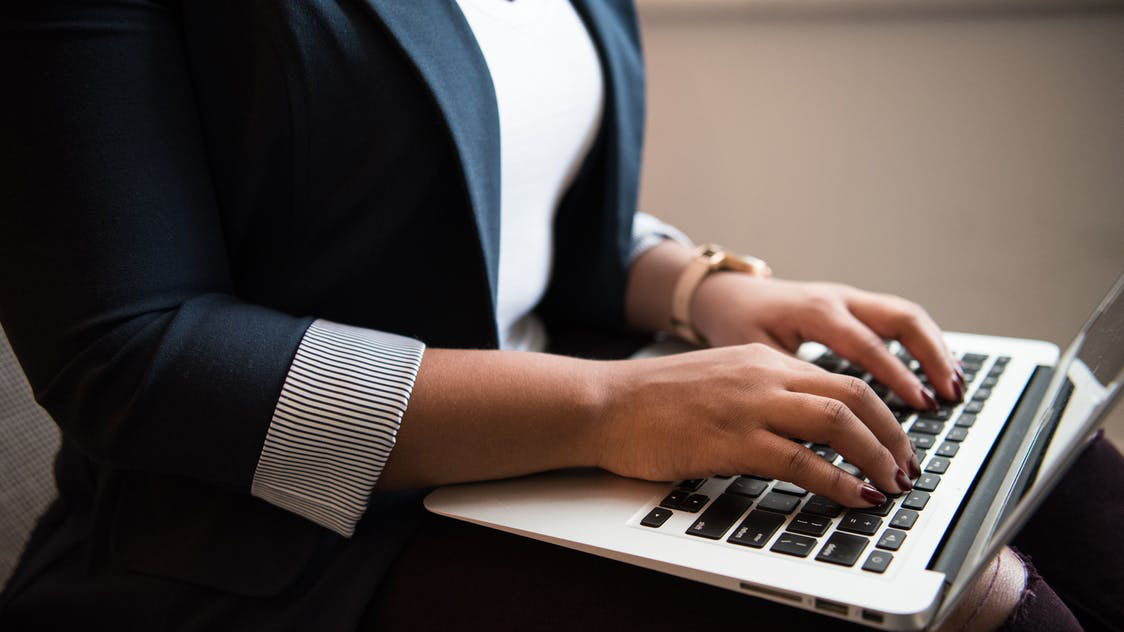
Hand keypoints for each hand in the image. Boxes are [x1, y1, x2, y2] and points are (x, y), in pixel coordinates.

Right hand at [597, 343, 917, 505]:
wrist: (604, 403)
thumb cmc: (653, 400)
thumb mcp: (720, 382)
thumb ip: (763, 395)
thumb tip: (805, 430)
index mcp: (763, 360)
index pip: (843, 380)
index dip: (882, 414)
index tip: (896, 443)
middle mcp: (764, 375)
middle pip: (854, 396)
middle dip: (893, 435)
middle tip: (907, 468)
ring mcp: (749, 406)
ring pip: (837, 422)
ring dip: (876, 456)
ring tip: (892, 484)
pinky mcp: (731, 440)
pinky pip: (801, 461)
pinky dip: (838, 481)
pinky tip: (855, 497)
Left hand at [691, 274, 964, 409]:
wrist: (726, 295)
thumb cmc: (737, 326)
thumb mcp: (756, 356)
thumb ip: (790, 385)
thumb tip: (821, 426)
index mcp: (815, 312)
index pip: (867, 345)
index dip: (897, 376)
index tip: (921, 404)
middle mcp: (839, 299)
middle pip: (902, 318)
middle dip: (932, 357)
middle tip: (951, 394)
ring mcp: (849, 299)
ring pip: (906, 315)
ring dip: (934, 349)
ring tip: (954, 386)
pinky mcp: (854, 305)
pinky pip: (897, 319)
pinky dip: (922, 343)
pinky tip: (936, 371)